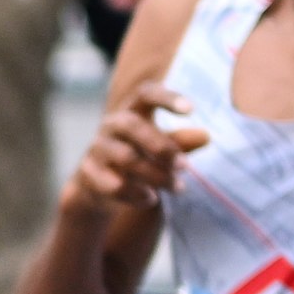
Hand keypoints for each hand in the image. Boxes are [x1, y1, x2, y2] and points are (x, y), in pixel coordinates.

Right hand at [61, 83, 206, 218]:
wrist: (99, 186)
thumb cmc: (138, 157)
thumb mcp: (160, 148)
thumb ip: (179, 142)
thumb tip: (205, 137)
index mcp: (133, 110)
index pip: (146, 93)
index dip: (167, 98)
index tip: (191, 111)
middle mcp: (111, 124)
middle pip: (133, 126)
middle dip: (162, 147)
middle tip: (186, 167)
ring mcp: (97, 148)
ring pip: (127, 159)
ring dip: (156, 175)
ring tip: (178, 188)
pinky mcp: (88, 173)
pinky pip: (115, 185)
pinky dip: (137, 194)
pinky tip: (151, 199)